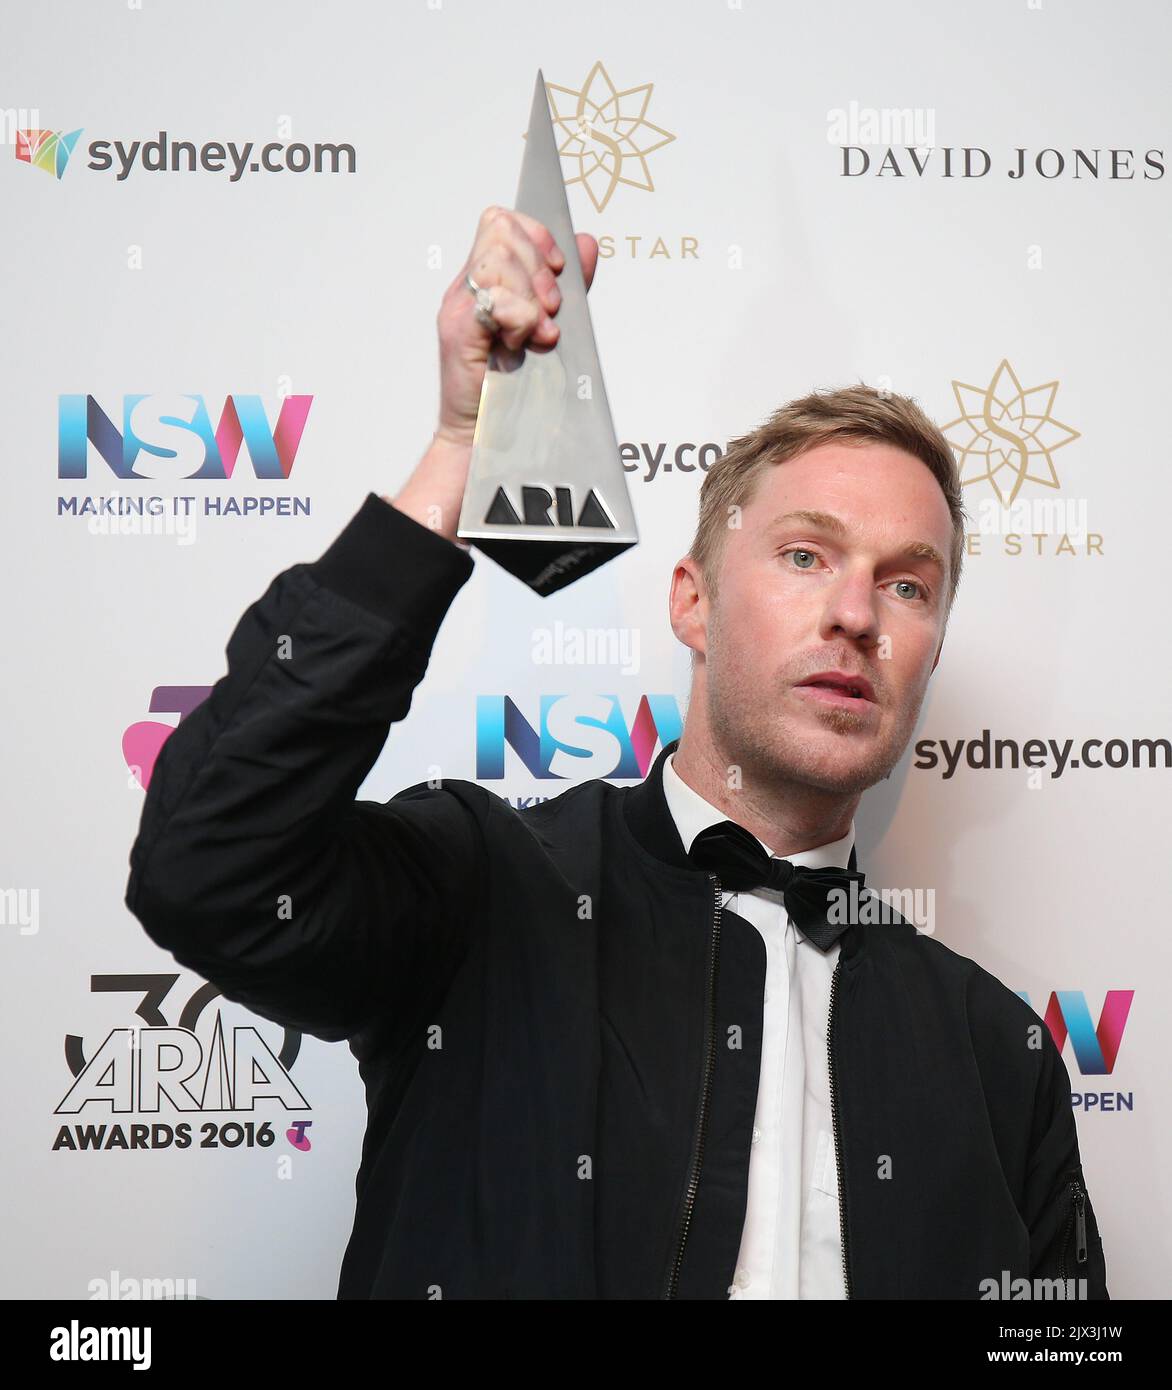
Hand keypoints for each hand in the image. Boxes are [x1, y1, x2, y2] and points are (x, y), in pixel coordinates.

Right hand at [434, 205, 599, 451]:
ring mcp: (459, 308)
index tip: (556, 270)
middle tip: (549, 311)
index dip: (536, 236)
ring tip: (537, 334)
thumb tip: (586, 243)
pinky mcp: (460, 332)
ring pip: (499, 262)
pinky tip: (523, 344)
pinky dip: (521, 320)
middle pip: (502, 232)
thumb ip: (567, 284)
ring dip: (531, 298)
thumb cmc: (512, 389)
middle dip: (538, 268)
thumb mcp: (546, 325)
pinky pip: (497, 300)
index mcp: (484, 283)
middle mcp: (466, 289)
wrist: (486, 437)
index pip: (502, 220)